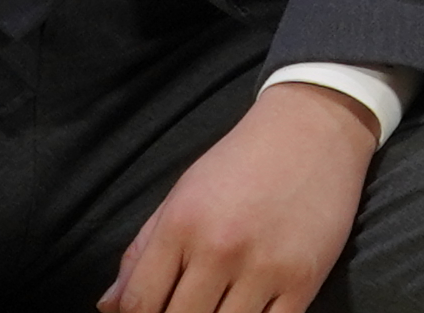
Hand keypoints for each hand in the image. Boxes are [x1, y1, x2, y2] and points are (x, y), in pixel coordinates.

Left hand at [101, 80, 373, 312]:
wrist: (314, 129)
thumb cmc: (241, 163)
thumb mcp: (181, 196)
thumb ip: (141, 253)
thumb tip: (109, 306)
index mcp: (182, 224)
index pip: (140, 304)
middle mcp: (220, 248)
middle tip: (184, 306)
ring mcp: (265, 266)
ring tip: (213, 307)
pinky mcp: (305, 279)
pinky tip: (244, 311)